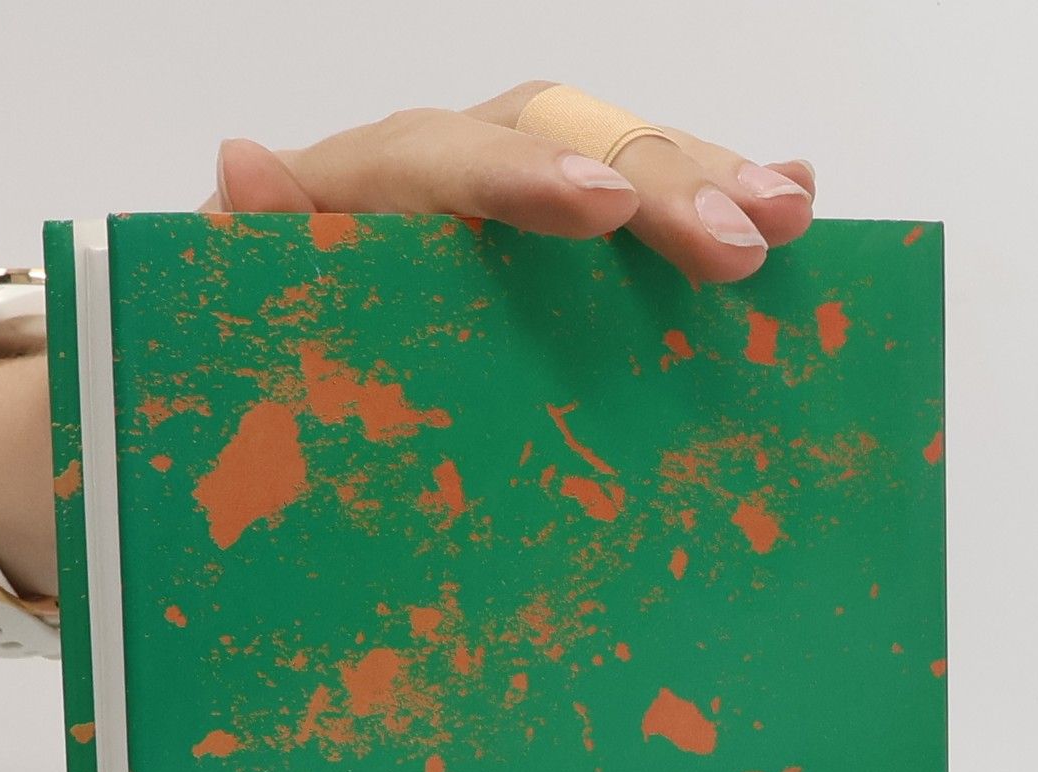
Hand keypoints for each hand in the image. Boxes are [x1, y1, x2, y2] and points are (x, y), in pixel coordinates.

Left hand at [205, 81, 813, 284]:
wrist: (282, 366)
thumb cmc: (265, 342)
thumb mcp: (243, 308)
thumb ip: (256, 245)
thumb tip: (242, 164)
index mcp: (375, 184)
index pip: (448, 160)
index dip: (526, 179)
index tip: (600, 210)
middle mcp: (459, 165)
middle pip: (565, 138)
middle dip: (655, 183)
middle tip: (738, 241)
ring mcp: (521, 193)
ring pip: (621, 153)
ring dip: (709, 180)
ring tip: (788, 216)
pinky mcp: (567, 239)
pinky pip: (646, 198)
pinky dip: (718, 191)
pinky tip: (795, 198)